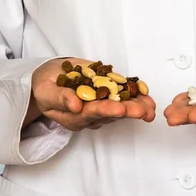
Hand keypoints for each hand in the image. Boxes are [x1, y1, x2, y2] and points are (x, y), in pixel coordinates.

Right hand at [24, 58, 155, 130]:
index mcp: (74, 117)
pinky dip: (135, 93)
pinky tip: (146, 93)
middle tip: (145, 111)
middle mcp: (90, 115)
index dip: (107, 110)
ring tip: (151, 106)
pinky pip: (121, 95)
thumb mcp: (45, 92)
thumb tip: (75, 106)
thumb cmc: (44, 87)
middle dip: (129, 111)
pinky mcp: (105, 94)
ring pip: (120, 106)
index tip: (120, 109)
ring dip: (137, 105)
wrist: (47, 79)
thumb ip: (59, 99)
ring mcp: (99, 105)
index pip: (93, 114)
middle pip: (111, 113)